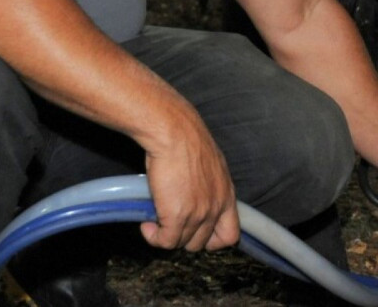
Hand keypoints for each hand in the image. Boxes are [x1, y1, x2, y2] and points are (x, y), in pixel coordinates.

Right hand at [139, 111, 240, 251]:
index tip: (196, 233)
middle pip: (202, 243)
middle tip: (168, 223)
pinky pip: (165, 241)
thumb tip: (195, 195)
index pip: (230, 235)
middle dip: (183, 237)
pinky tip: (147, 225)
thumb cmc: (187, 141)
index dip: (213, 240)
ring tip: (155, 221)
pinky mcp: (177, 217)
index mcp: (226, 195)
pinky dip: (154, 237)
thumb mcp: (210, 166)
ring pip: (182, 244)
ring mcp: (198, 214)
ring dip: (166, 236)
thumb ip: (208, 186)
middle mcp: (216, 208)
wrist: (174, 133)